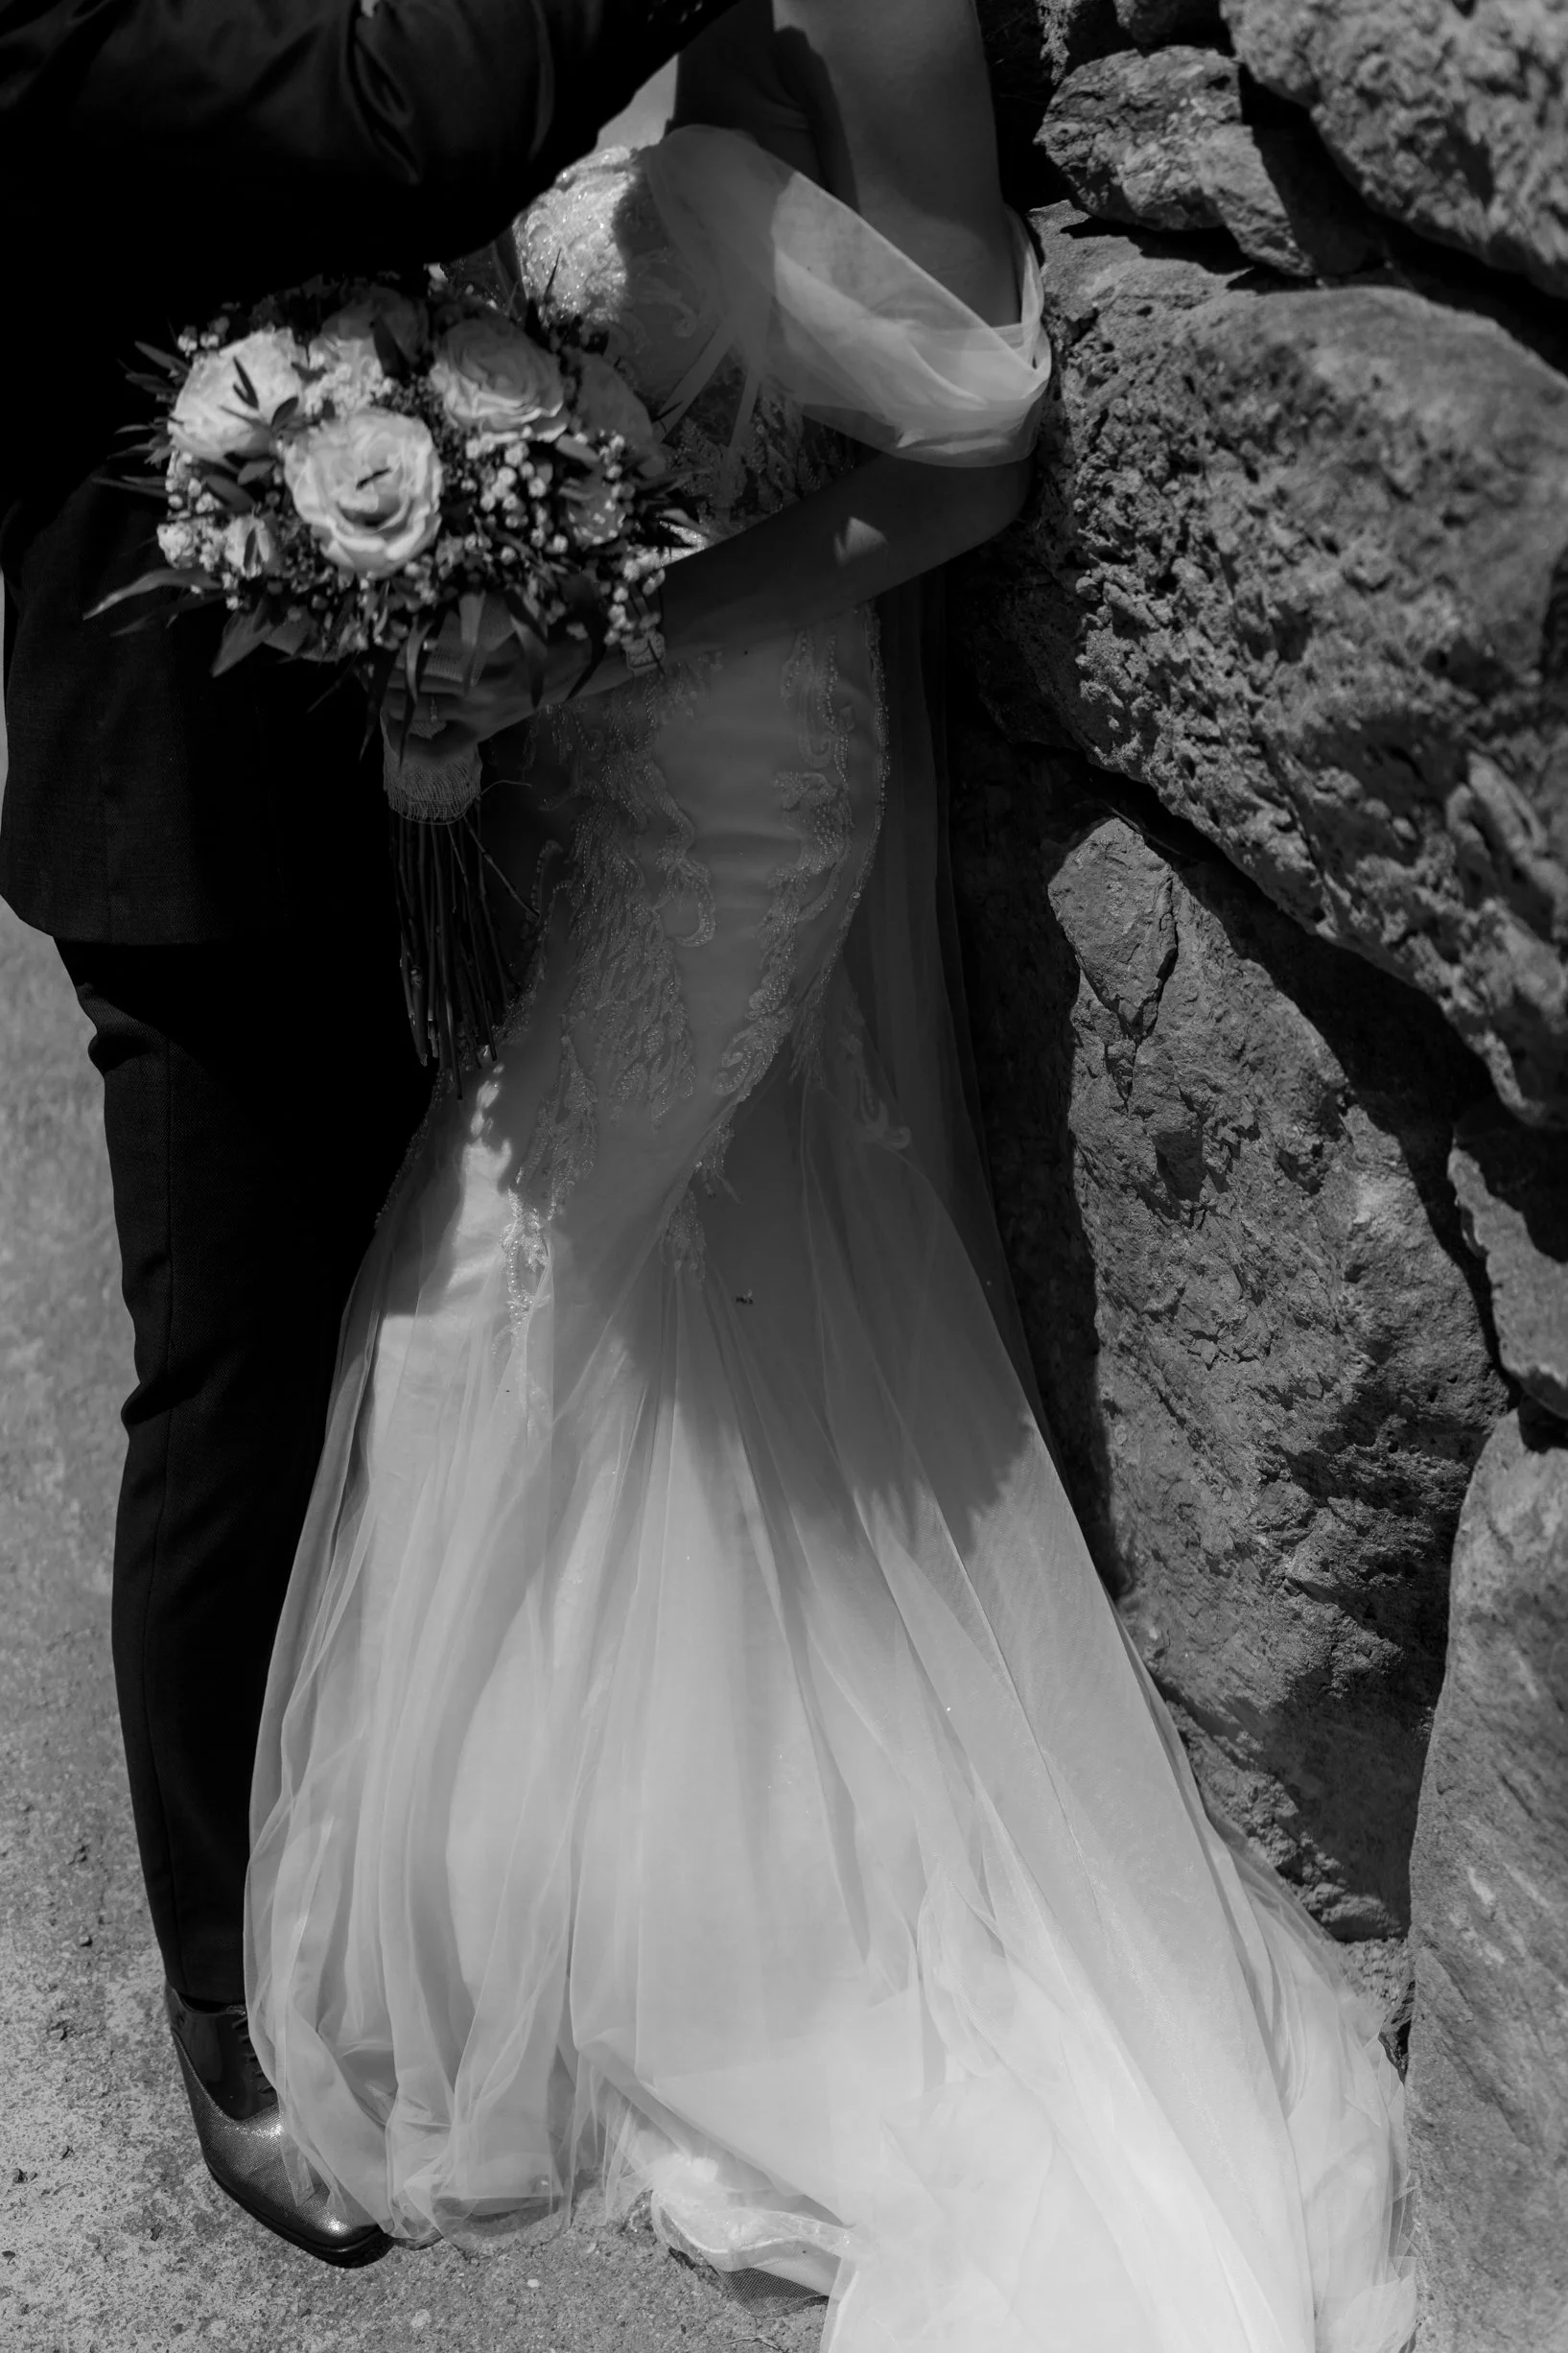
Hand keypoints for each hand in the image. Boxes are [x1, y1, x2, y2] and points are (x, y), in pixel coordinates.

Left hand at [381, 599, 626, 755]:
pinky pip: (437, 751)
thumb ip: (464, 614)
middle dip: (378, 673)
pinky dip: (410, 745)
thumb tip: (418, 605)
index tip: (368, 641)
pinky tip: (393, 731)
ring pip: (414, 711)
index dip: (386, 649)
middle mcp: (473, 690)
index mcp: (478, 656)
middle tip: (358, 664)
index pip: (415, 654)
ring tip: (369, 686)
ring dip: (386, 699)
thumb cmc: (534, 632)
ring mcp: (474, 716)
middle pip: (408, 682)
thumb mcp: (500, 614)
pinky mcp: (478, 735)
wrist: (568, 666)